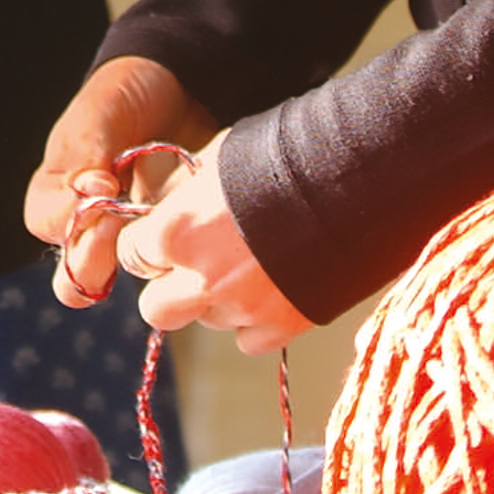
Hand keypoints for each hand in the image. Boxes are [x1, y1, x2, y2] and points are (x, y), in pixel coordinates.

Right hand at [24, 56, 217, 308]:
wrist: (179, 87)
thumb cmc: (125, 95)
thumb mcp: (99, 115)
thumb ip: (86, 155)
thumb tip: (91, 193)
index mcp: (53, 193)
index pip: (49, 228)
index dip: (75, 218)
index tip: (110, 190)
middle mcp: (84, 224)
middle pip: (75, 274)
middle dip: (97, 265)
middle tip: (130, 227)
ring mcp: (125, 236)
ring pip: (121, 276)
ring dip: (142, 261)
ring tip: (166, 224)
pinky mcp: (163, 239)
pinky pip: (166, 263)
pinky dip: (178, 252)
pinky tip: (192, 224)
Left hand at [114, 128, 315, 353]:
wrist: (360, 176)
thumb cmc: (285, 153)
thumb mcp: (217, 160)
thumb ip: (184, 196)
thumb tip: (168, 209)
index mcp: (176, 231)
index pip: (133, 255)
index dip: (146, 247)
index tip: (161, 241)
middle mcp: (201, 277)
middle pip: (156, 309)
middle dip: (169, 288)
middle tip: (193, 267)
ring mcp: (242, 307)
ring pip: (207, 322)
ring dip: (217, 301)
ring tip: (252, 264)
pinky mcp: (283, 325)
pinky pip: (249, 339)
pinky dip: (256, 321)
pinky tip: (276, 286)